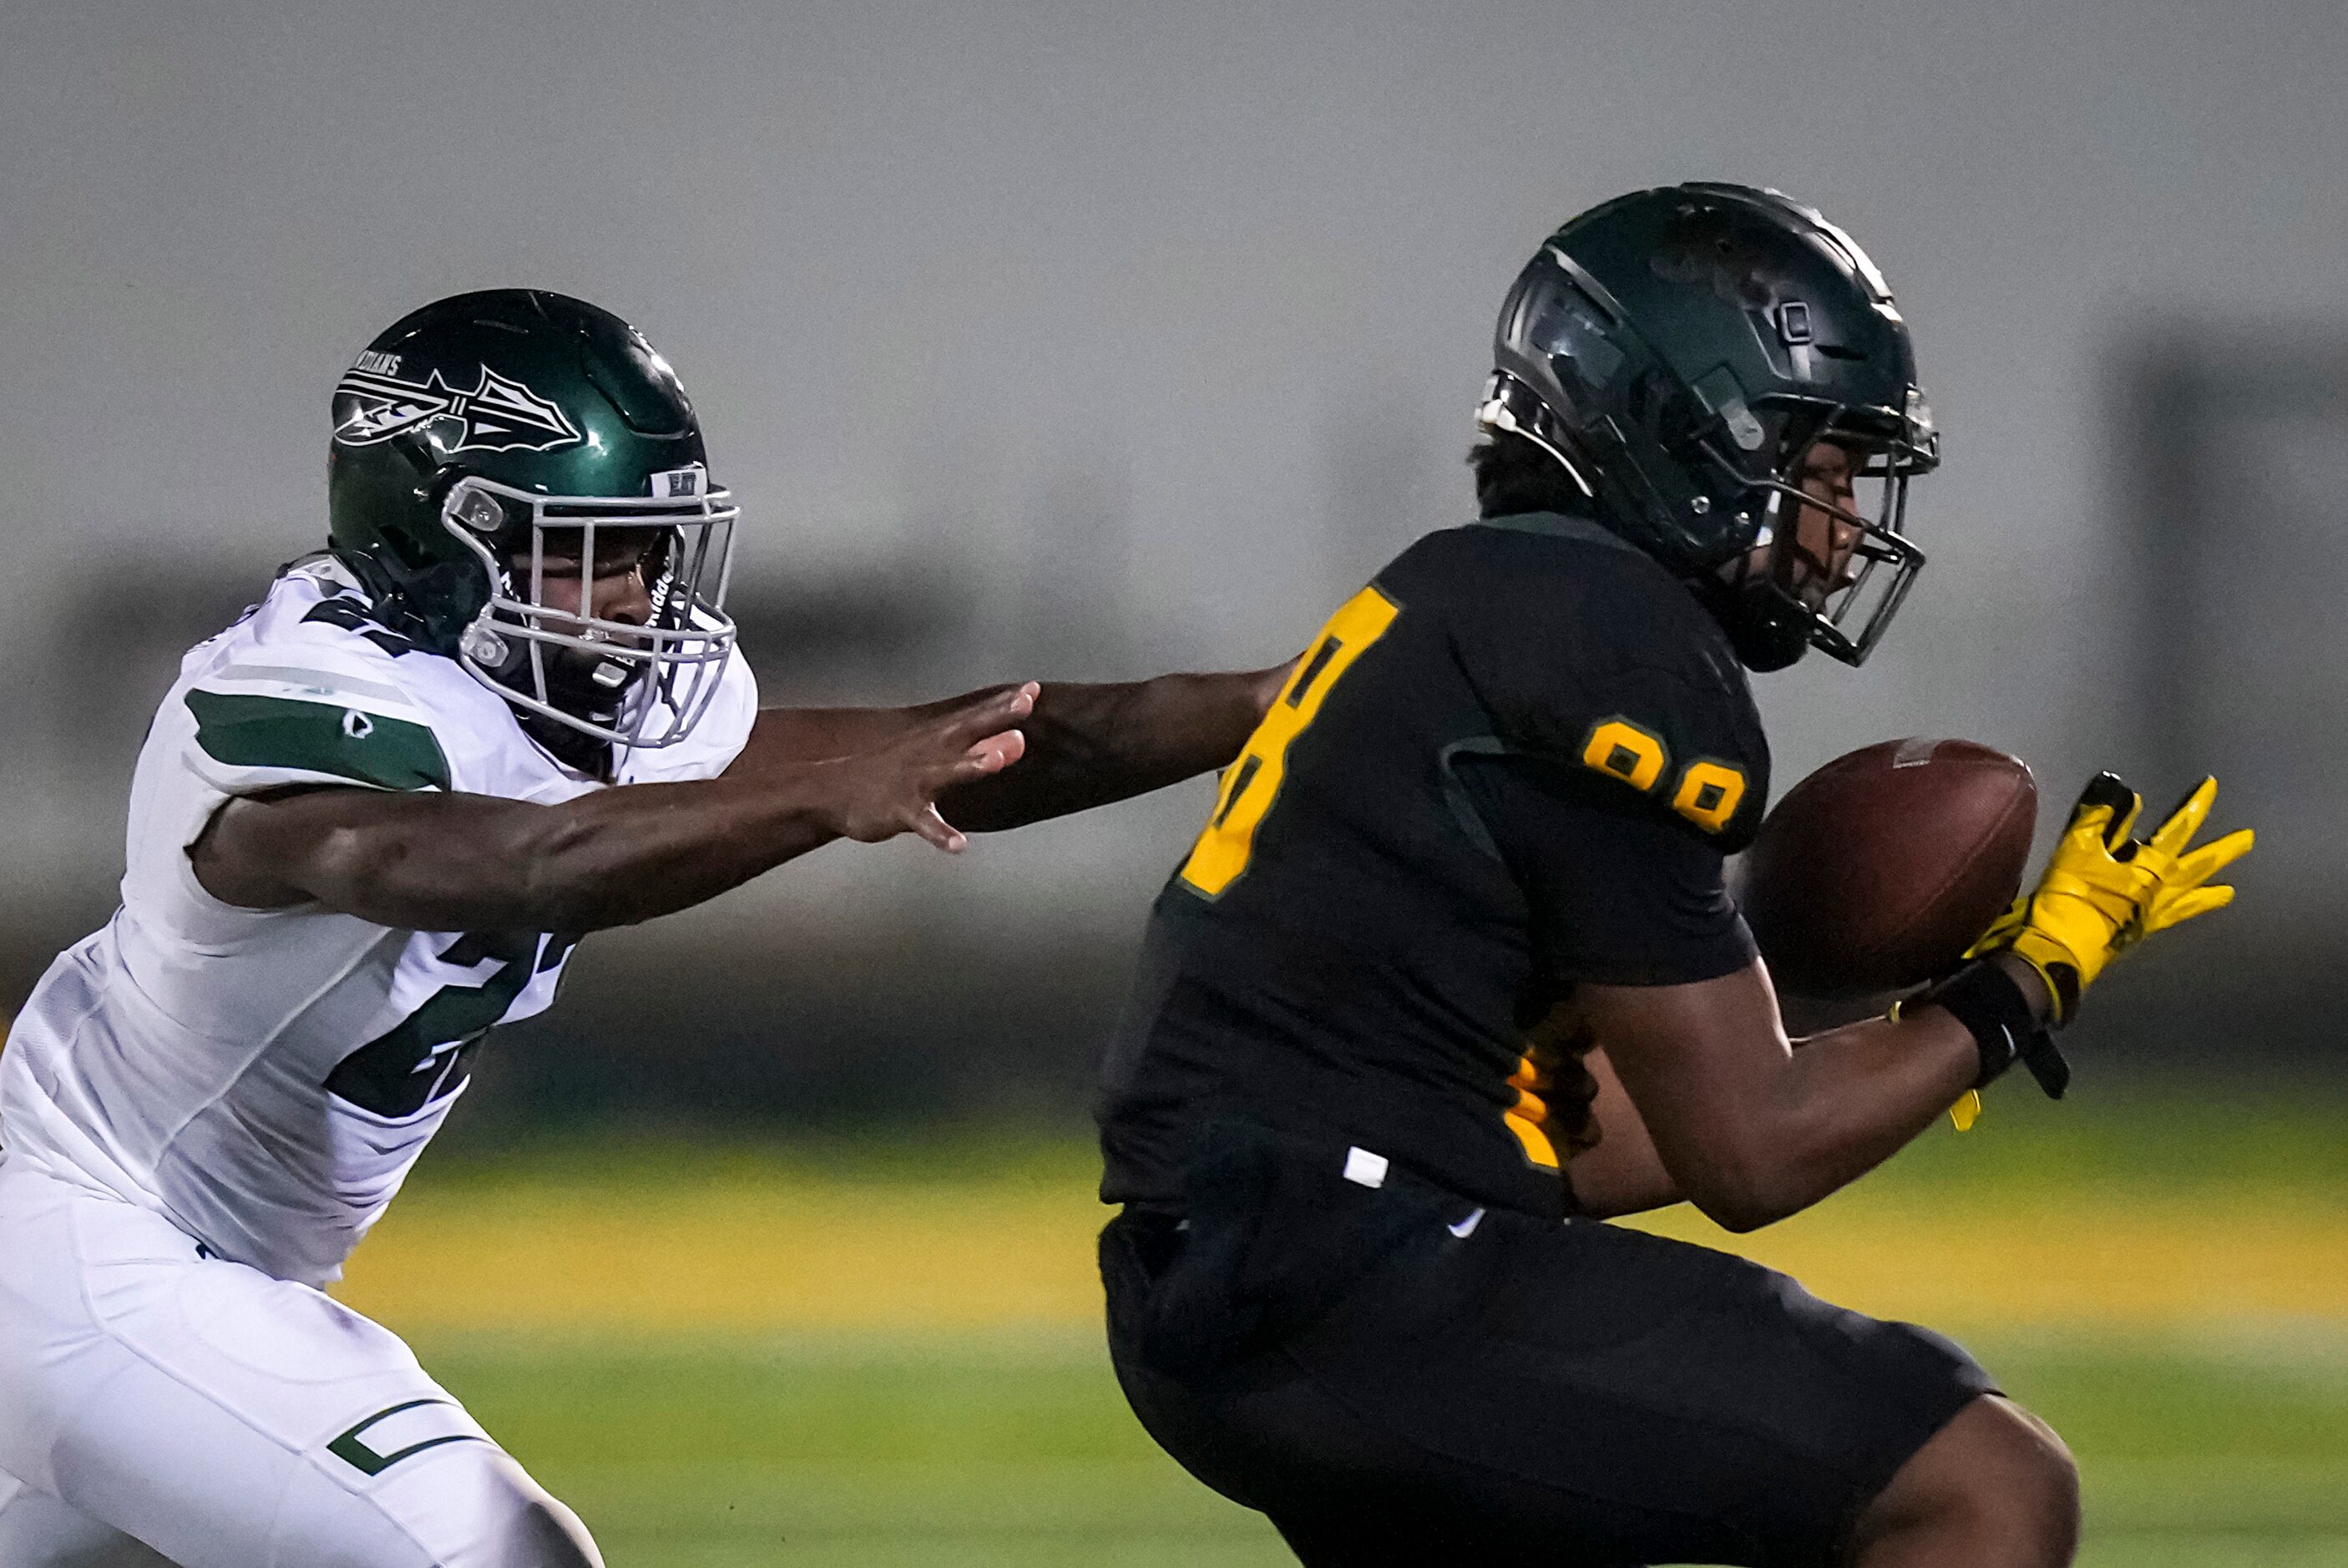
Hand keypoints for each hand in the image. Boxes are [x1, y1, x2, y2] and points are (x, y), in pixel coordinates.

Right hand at [818, 684, 1034, 850]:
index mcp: (937, 739)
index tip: (1034, 688)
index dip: (1005, 702)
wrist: (830, 789)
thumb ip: (979, 748)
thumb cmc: (890, 771)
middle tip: (1024, 705)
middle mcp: (928, 753)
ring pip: (947, 771)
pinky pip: (924, 823)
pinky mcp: (899, 810)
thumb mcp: (934, 756)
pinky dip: (941, 835)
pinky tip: (959, 845)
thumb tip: (1020, 741)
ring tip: (997, 760)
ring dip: (972, 764)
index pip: (976, 715)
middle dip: (995, 718)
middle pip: (966, 731)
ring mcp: (913, 781)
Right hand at [1968, 773, 2251, 1023]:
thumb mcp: (2078, 849)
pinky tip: (2185, 912)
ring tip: (2230, 891)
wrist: (2062, 945)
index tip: (2212, 786)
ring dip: (2212, 892)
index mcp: (2151, 866)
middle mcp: (2162, 889)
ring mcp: (2156, 913)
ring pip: (2192, 898)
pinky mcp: (2143, 930)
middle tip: (2248, 839)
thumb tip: (2124, 793)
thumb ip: (2101, 818)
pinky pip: (2172, 919)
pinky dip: (2181, 914)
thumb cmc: (2071, 895)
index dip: (2197, 804)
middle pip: (2200, 865)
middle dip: (2224, 850)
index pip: (2180, 827)